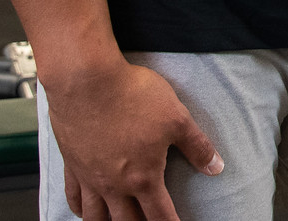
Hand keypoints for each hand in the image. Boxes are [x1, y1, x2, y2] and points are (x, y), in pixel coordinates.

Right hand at [46, 57, 222, 220]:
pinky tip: (84, 212)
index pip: (160, 216)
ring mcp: (89, 177)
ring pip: (96, 218)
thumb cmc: (132, 95)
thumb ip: (197, 146)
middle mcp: (114, 185)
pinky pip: (73, 198)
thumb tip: (216, 167)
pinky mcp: (71, 164)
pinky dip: (79, 210)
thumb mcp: (177, 118)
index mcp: (143, 177)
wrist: (87, 80)